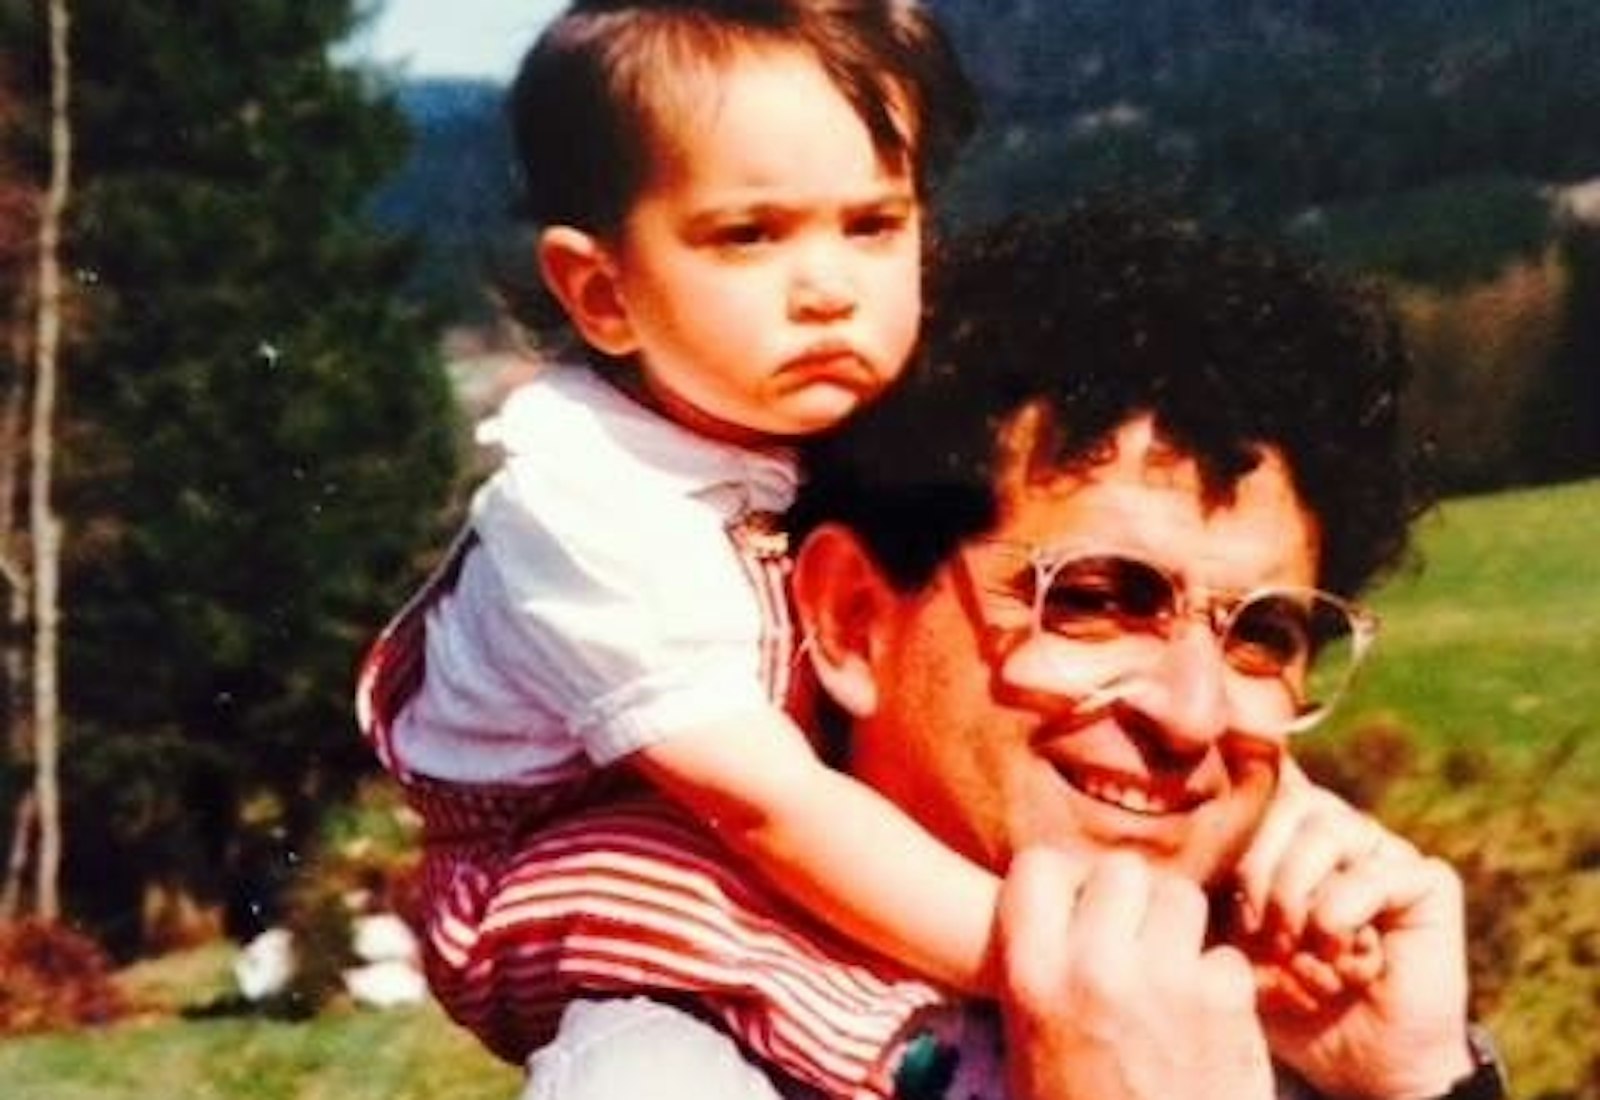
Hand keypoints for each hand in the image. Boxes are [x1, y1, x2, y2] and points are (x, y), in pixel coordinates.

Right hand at [997, 847, 1273, 1099]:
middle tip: (1127, 939)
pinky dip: (1219, 983)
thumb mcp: (1031, 1047)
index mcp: (1033, 979)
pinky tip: (1204, 1020)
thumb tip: (1061, 912)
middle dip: (1127, 899)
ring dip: (1176, 927)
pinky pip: (1225, 958)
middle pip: (1120, 871)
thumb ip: (1045, 971)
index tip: (1071, 908)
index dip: (1060, 883)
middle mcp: (1097, 969)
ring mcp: (1167, 983)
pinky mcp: (1226, 1009)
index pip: (1039, 868)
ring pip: (1180, 898)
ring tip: (1168, 971)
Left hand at [1230, 764, 1474, 1098]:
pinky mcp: (1428, 882)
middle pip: (1284, 803)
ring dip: (1296, 896)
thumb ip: (1204, 891)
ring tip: (1295, 951)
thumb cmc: (1285, 999)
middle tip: (1258, 934)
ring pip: (1325, 830)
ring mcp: (1384, 851)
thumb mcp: (1226, 943)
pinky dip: (1340, 920)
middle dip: (1256, 872)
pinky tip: (1339, 962)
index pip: (1255, 784)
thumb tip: (1167, 849)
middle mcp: (1338, 830)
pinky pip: (1371, 876)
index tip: (1220, 888)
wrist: (1357, 1063)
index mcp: (1288, 832)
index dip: (1232, 820)